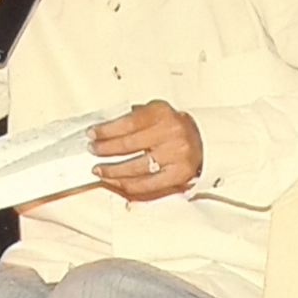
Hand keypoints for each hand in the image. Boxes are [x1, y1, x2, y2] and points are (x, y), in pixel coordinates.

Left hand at [88, 101, 202, 200]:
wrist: (204, 140)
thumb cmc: (174, 126)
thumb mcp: (156, 112)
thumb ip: (133, 118)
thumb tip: (103, 129)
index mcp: (162, 114)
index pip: (128, 123)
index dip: (106, 130)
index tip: (92, 134)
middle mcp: (171, 134)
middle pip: (129, 145)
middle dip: (105, 150)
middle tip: (93, 151)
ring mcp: (175, 156)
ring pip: (135, 168)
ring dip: (112, 171)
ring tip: (100, 170)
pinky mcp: (178, 175)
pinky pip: (146, 185)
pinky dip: (127, 185)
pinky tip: (115, 181)